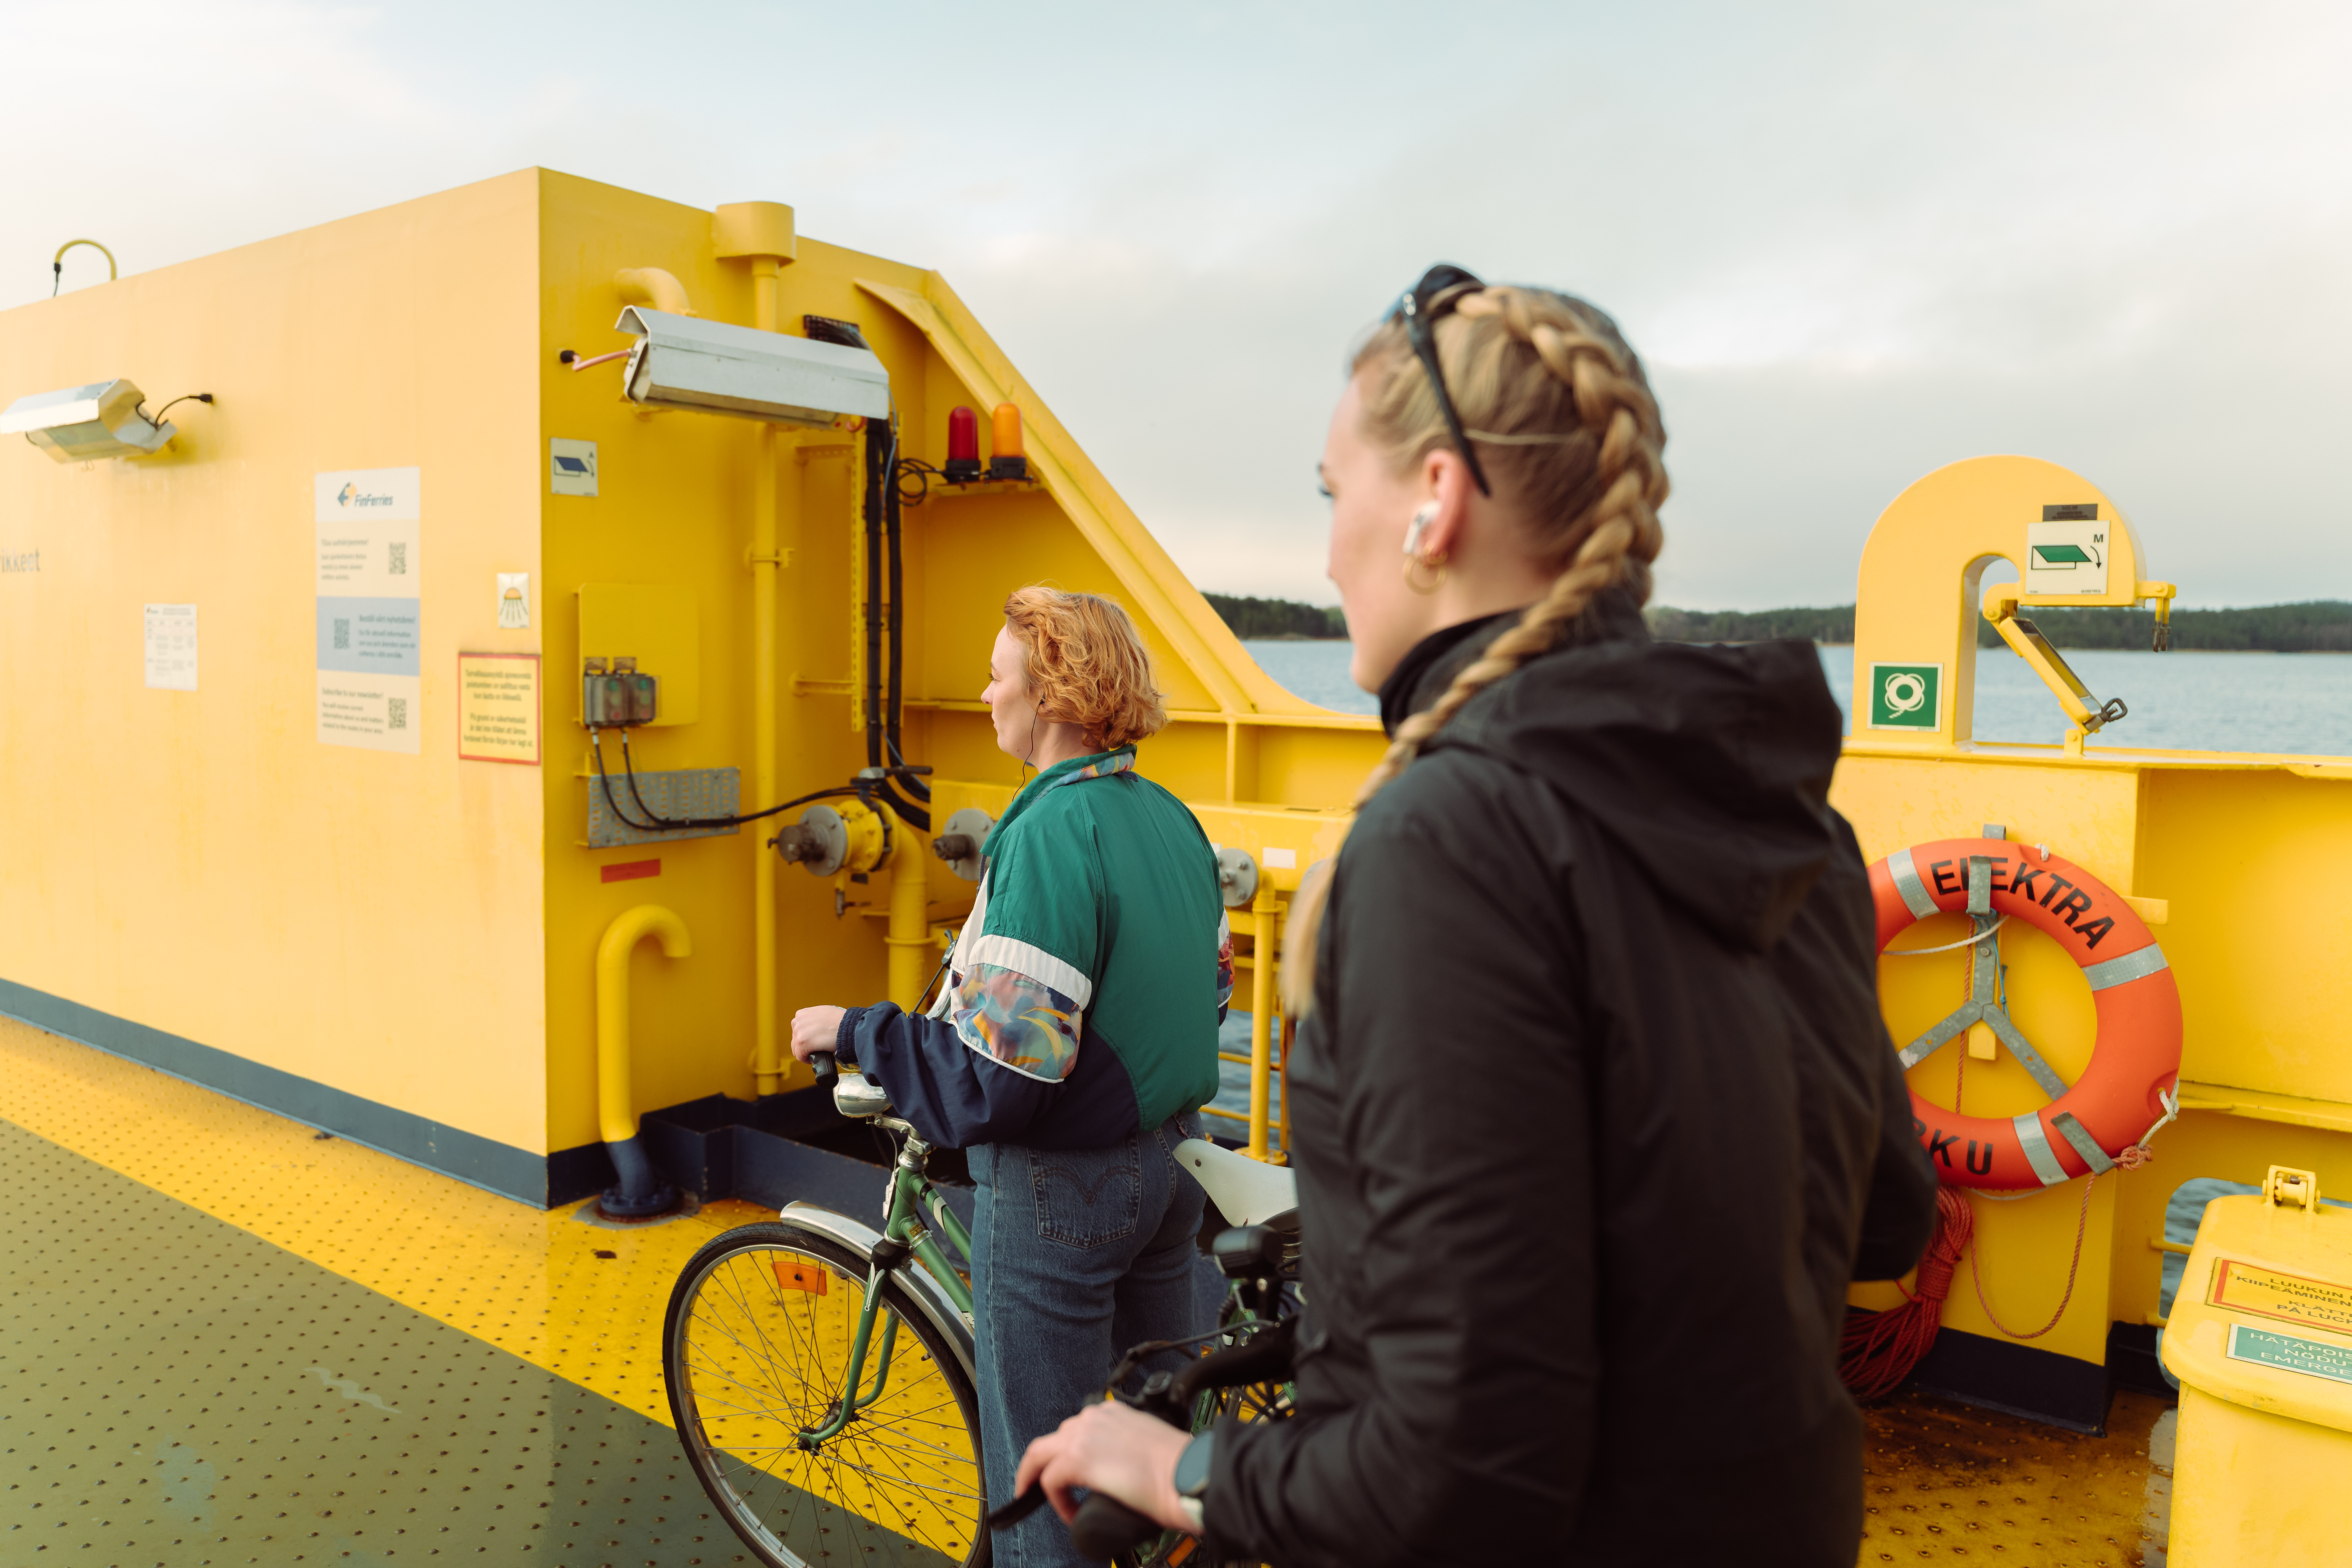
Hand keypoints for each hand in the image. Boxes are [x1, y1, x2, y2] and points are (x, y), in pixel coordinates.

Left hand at [790, 1006, 846, 1062]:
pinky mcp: (801, 1042)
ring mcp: (798, 1031)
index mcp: (802, 1013)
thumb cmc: (841, 1021)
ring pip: (797, 1050)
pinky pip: (800, 1057)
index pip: (798, 1031)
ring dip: (806, 1052)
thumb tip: (815, 1028)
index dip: (807, 1038)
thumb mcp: (824, 1013)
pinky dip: (808, 1060)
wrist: (848, 1027)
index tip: (814, 1041)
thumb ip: (815, 1019)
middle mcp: (798, 1020)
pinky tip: (818, 1055)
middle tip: (818, 1047)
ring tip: (819, 1051)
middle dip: (806, 1046)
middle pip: (796, 1040)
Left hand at [1014, 1400, 1192, 1531]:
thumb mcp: (1146, 1446)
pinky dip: (1056, 1500)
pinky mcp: (1078, 1459)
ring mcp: (1084, 1436)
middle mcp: (1095, 1418)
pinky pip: (1050, 1481)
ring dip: (1040, 1478)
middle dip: (1041, 1463)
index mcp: (1114, 1412)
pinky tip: (1070, 1513)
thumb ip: (1125, 1449)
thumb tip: (1118, 1470)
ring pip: (1040, 1455)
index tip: (1068, 1473)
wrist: (1188, 1473)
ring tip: (1045, 1499)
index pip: (1077, 1429)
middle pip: (1051, 1439)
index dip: (1067, 1453)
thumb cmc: (1179, 1467)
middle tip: (1037, 1484)